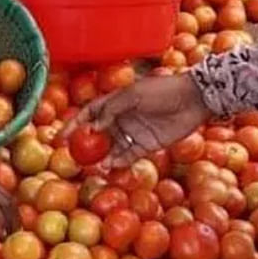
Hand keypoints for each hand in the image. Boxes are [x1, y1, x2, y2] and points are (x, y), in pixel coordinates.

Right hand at [62, 73, 210, 164]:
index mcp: (115, 102)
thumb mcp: (133, 95)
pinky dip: (118, 162)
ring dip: (102, 156)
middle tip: (75, 157)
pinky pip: (128, 156)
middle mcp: (121, 118)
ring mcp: (134, 132)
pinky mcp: (146, 145)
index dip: (75, 124)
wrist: (194, 99)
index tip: (63, 137)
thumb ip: (112, 110)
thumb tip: (93, 128)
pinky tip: (110, 167)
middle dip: (86, 146)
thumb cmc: (162, 91)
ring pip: (112, 147)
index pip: (89, 113)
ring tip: (94, 166)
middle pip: (98, 134)